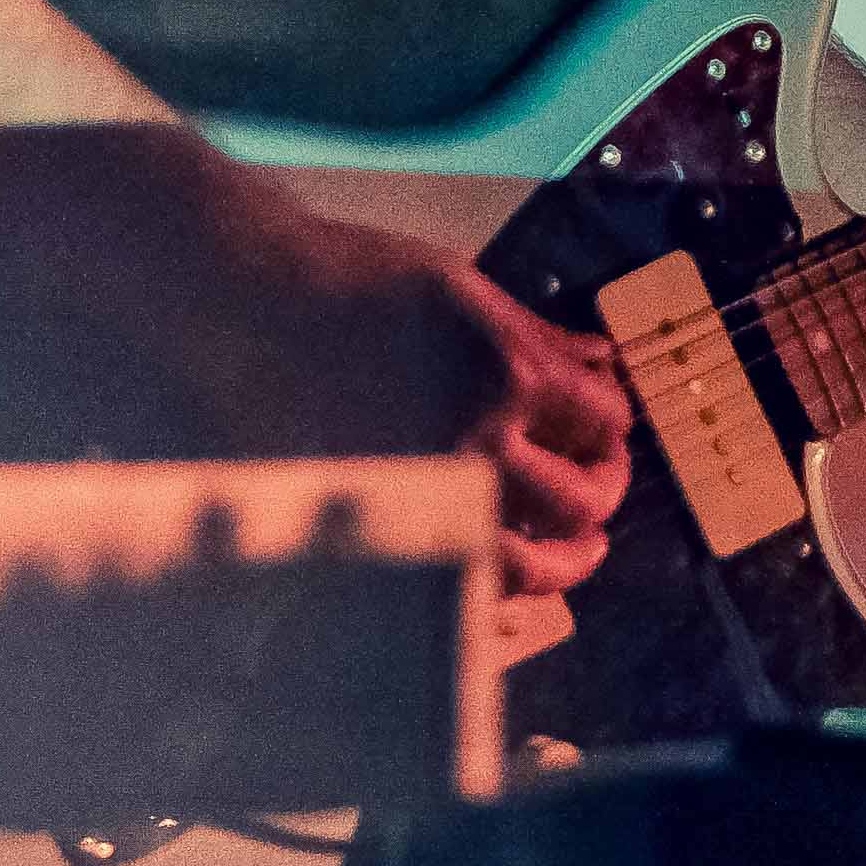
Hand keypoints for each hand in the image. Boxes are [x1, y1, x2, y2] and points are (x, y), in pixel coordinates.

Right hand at [215, 172, 623, 625]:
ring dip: (569, 560)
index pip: (603, 420)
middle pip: (582, 500)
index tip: (603, 425)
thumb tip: (603, 361)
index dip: (613, 423)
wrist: (252, 302)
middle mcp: (481, 444)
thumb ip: (538, 335)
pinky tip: (507, 572)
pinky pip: (459, 579)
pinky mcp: (387, 519)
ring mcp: (432, 492)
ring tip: (580, 551)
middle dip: (604, 489)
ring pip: (531, 564)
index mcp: (511, 374)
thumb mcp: (463, 287)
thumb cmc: (353, 278)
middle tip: (599, 482)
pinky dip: (498, 587)